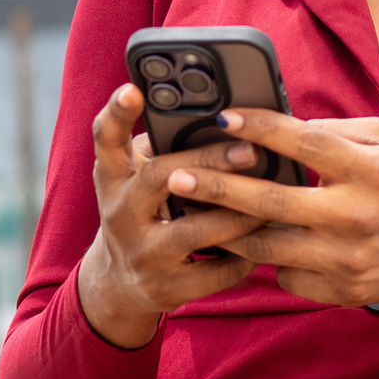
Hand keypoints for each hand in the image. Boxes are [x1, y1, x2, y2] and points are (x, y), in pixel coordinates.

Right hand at [76, 84, 266, 348]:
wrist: (120, 284)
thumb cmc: (145, 211)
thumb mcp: (137, 178)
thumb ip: (164, 148)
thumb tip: (226, 117)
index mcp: (113, 179)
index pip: (105, 139)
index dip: (116, 113)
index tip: (132, 89)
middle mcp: (120, 214)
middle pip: (159, 178)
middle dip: (206, 161)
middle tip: (249, 150)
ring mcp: (142, 255)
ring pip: (196, 231)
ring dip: (239, 212)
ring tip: (273, 194)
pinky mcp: (167, 289)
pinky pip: (216, 272)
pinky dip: (245, 255)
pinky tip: (266, 239)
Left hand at [162, 110, 378, 307]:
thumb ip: (335, 131)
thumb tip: (280, 127)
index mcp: (369, 170)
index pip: (306, 143)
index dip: (261, 128)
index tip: (223, 118)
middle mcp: (356, 216)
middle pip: (272, 202)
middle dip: (217, 187)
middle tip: (176, 175)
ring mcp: (347, 259)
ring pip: (268, 247)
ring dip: (226, 230)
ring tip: (193, 212)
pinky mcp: (341, 291)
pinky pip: (285, 277)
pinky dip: (266, 261)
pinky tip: (245, 246)